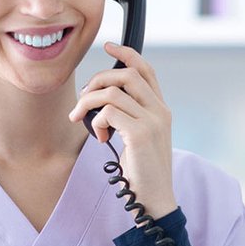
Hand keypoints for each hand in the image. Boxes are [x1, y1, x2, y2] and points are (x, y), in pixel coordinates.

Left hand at [67, 42, 177, 217]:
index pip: (146, 70)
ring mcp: (152, 121)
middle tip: (83, 100)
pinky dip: (96, 122)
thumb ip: (128, 116)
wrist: (155, 199)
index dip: (126, 54)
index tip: (107, 46)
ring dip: (89, 103)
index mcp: (161, 109)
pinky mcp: (140, 134)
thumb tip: (101, 101)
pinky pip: (108, 112)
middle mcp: (160, 111)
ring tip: (82, 120)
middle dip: (97, 81)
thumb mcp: (138, 137)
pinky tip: (100, 138)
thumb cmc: (142, 171)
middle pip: (126, 75)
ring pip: (112, 92)